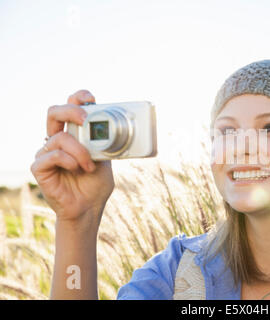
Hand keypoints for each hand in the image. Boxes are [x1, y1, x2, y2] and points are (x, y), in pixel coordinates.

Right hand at [30, 90, 114, 227]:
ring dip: (79, 151)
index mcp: (73, 135)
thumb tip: (116, 126)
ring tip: (90, 166)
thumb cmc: (96, 184)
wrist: (89, 208)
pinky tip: (77, 169)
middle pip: (54, 112)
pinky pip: (52, 155)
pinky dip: (68, 160)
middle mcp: (57, 140)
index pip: (69, 108)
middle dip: (71, 111)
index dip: (77, 98)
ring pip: (58, 137)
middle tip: (86, 120)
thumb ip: (105, 143)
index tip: (91, 99)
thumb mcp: (106, 159)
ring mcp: (46, 153)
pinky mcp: (40, 168)